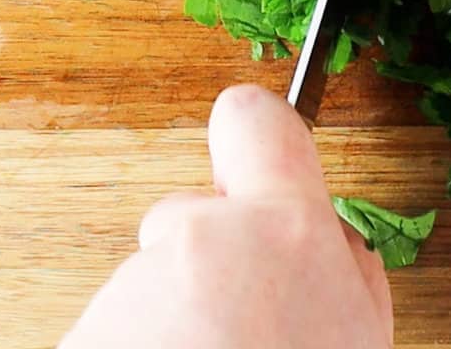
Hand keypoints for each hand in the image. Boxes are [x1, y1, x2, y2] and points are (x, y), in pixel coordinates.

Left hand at [60, 84, 391, 348]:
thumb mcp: (356, 340)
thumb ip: (347, 276)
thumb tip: (330, 242)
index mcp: (295, 236)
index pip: (258, 123)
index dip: (253, 131)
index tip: (249, 135)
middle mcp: (213, 243)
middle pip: (196, 213)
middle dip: (206, 257)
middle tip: (234, 328)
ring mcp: (144, 286)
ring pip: (156, 277)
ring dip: (171, 316)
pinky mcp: (94, 322)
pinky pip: (120, 319)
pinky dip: (137, 342)